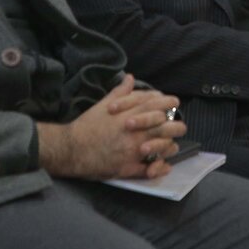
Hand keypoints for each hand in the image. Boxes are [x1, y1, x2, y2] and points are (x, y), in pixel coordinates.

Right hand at [37, 74, 186, 179]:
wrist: (71, 149)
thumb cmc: (87, 125)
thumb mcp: (103, 104)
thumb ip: (121, 92)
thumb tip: (130, 78)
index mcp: (131, 115)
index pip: (159, 105)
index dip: (170, 103)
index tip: (175, 103)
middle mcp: (136, 132)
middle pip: (168, 128)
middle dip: (177, 127)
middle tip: (177, 127)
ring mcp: (134, 151)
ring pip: (164, 149)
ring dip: (170, 147)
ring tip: (170, 146)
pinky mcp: (129, 168)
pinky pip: (151, 170)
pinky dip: (160, 168)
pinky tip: (164, 165)